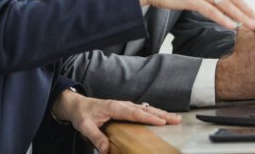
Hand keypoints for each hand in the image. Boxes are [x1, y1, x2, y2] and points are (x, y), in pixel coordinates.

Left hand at [51, 89, 180, 153]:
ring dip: (161, 113)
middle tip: (176, 119)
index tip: (161, 122)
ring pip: (147, 109)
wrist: (78, 105)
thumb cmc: (83, 114)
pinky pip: (143, 111)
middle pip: (146, 109)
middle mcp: (123, 105)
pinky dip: (154, 114)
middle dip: (162, 114)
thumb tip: (106, 149)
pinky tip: (162, 118)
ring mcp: (125, 106)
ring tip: (175, 118)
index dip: (148, 118)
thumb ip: (96, 137)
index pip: (134, 113)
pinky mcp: (126, 109)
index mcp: (114, 107)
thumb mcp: (85, 126)